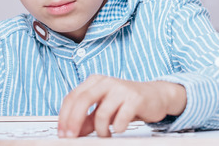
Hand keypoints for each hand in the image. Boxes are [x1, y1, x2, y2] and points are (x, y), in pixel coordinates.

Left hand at [57, 76, 185, 137]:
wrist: (156, 95)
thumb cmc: (127, 101)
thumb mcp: (104, 108)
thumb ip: (88, 118)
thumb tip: (72, 132)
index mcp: (95, 81)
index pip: (72, 97)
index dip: (64, 117)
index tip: (62, 133)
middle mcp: (107, 82)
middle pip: (82, 100)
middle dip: (74, 122)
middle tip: (72, 138)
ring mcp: (122, 89)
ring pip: (101, 113)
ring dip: (100, 130)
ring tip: (106, 134)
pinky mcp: (136, 99)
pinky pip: (120, 119)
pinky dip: (117, 128)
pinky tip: (120, 128)